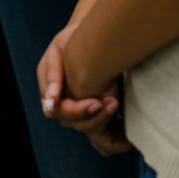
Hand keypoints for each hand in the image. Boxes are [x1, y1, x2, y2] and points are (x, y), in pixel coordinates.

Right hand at [37, 25, 127, 154]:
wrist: (89, 37)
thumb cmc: (71, 39)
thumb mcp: (58, 50)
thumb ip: (52, 74)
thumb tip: (50, 101)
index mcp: (49, 91)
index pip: (57, 111)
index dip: (77, 110)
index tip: (97, 102)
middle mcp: (63, 106)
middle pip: (75, 124)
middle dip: (96, 117)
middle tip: (114, 102)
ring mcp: (79, 112)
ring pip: (89, 132)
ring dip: (105, 125)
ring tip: (120, 107)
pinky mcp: (94, 115)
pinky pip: (102, 137)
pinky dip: (115, 140)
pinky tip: (129, 139)